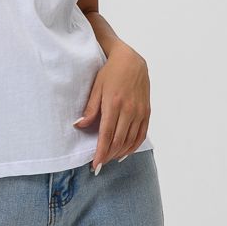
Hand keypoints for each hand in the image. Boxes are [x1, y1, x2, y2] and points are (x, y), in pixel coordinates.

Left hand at [73, 42, 150, 169]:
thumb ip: (90, 109)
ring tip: (109, 158)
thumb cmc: (110, 73)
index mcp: (114, 104)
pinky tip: (125, 152)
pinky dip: (133, 146)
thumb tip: (79, 125)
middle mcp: (129, 110)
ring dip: (120, 153)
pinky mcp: (146, 112)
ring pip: (131, 141)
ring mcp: (140, 112)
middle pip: (119, 141)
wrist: (131, 61)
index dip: (101, 153)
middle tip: (99, 164)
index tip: (95, 165)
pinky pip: (142, 135)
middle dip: (108, 156)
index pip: (106, 135)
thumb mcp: (96, 88)